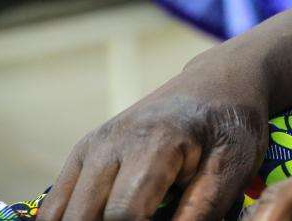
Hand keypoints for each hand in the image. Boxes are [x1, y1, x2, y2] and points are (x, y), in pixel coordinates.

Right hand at [36, 60, 269, 220]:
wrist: (218, 83)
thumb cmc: (231, 127)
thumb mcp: (233, 167)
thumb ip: (201, 210)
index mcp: (154, 142)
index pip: (124, 214)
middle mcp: (112, 141)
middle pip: (84, 217)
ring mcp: (92, 145)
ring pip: (62, 213)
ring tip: (133, 219)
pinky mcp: (83, 152)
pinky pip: (58, 202)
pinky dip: (72, 218)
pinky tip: (103, 218)